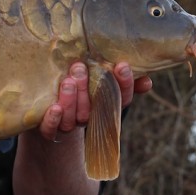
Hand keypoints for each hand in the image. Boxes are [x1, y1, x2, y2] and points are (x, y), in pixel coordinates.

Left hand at [36, 61, 151, 141]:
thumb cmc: (79, 91)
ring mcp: (68, 125)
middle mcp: (89, 118)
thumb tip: (148, 80)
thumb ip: (120, 80)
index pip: (121, 99)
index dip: (124, 84)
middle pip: (93, 108)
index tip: (121, 65)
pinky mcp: (48, 129)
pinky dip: (53, 119)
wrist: (47, 113)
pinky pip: (51, 129)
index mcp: (104, 106)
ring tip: (68, 81)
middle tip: (80, 67)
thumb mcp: (98, 81)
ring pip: (74, 118)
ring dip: (71, 100)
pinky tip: (54, 107)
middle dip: (88, 88)